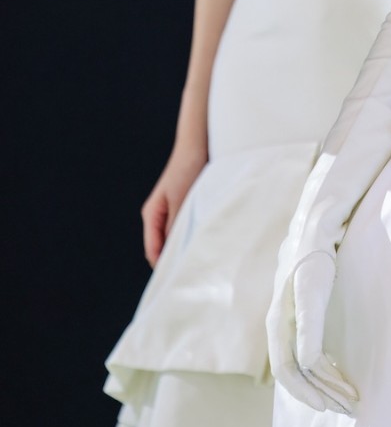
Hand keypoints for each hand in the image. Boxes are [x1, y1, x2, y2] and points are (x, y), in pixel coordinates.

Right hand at [141, 141, 207, 266]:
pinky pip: (182, 229)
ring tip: (198, 260)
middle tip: (191, 274)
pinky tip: (202, 242)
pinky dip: (189, 237)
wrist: (197, 147)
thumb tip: (175, 252)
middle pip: (161, 247)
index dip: (162, 266)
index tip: (176, 279)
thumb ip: (176, 227)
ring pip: (173, 239)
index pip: (152, 250)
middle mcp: (157, 215)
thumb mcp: (182, 201)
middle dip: (173, 259)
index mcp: (152, 214)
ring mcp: (169, 212)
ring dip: (183, 248)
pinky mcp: (181, 208)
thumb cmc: (188, 170)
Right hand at [268, 249, 358, 415]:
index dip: (307, 392)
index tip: (329, 407)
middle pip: (297, 373)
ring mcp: (290, 323)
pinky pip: (309, 353)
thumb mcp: (312, 291)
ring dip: (326, 385)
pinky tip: (339, 376)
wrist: (315, 229)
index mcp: (278, 324)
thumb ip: (308, 327)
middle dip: (322, 394)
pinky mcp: (302, 318)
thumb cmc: (314, 258)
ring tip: (349, 399)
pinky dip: (325, 370)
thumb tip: (307, 364)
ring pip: (304, 366)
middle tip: (350, 409)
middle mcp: (280, 327)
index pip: (288, 371)